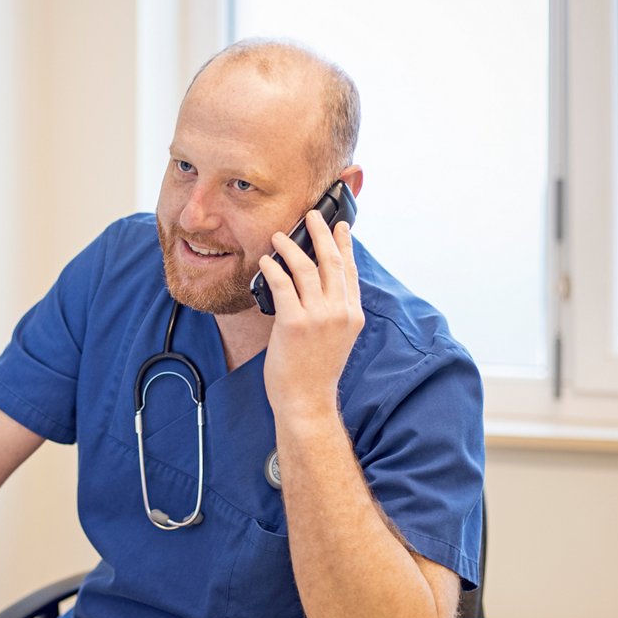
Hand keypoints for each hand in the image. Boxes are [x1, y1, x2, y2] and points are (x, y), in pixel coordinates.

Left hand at [257, 211, 363, 423]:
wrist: (307, 401)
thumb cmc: (315, 372)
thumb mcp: (335, 338)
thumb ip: (332, 311)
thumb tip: (314, 283)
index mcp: (353, 315)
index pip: (350, 271)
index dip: (345, 246)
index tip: (341, 226)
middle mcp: (340, 312)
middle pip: (331, 261)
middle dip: (321, 234)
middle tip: (311, 215)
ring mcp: (319, 317)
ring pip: (305, 268)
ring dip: (290, 247)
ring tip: (279, 236)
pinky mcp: (295, 323)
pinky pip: (282, 285)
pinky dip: (271, 268)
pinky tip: (264, 261)